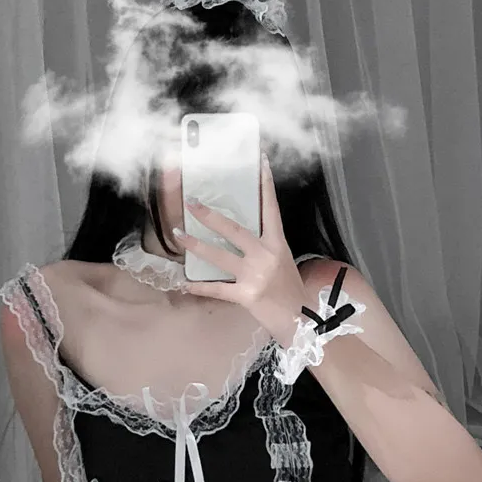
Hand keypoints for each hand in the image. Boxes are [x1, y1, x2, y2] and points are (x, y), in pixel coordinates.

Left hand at [177, 155, 309, 339]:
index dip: (265, 185)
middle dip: (210, 216)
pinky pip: (217, 288)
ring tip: (179, 234)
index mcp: (277, 244)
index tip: (260, 162)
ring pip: (219, 255)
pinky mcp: (246, 295)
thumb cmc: (290, 289)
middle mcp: (265, 255)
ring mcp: (255, 275)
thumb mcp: (283, 261)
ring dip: (196, 245)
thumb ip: (264, 247)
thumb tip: (240, 235)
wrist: (301, 318)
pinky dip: (199, 287)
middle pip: (234, 229)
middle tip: (192, 203)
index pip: (271, 209)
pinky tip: (185, 283)